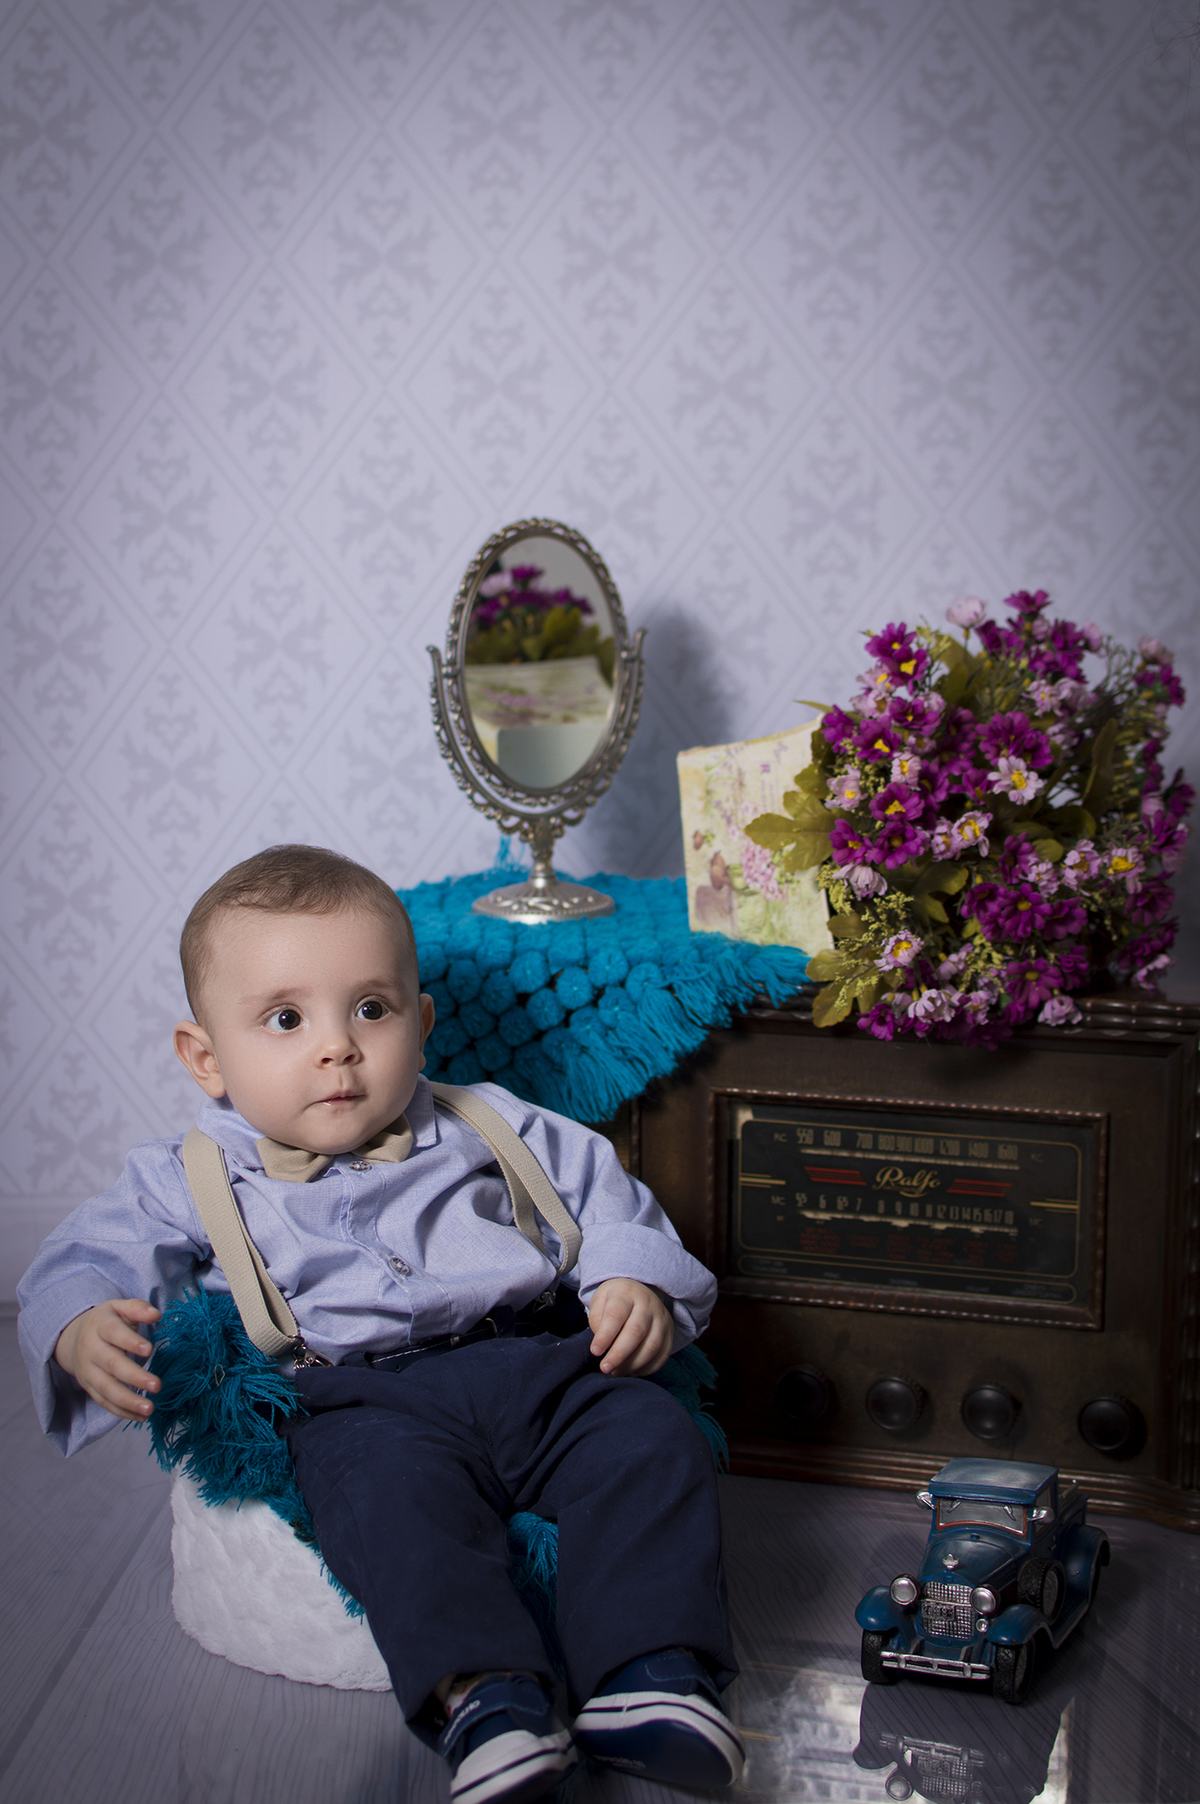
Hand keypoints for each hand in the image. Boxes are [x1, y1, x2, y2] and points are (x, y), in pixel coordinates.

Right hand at [53, 1299, 162, 1421]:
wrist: (72, 1337)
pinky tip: (141, 1417)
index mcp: (100, 1326)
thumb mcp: (119, 1308)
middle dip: (134, 1377)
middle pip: (112, 1365)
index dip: (131, 1342)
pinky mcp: (89, 1388)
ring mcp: (88, 1371)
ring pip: (106, 1389)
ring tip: (150, 1408)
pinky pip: (104, 1402)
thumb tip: (157, 1314)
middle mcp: (91, 1350)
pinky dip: (122, 1412)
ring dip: (128, 1401)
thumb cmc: (107, 1321)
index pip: (114, 1333)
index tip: (150, 1350)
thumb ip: (138, 1308)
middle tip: (157, 1386)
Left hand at [588, 1278, 672, 1376]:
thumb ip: (597, 1320)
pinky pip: (663, 1354)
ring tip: (616, 1371)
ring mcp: (662, 1318)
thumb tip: (603, 1345)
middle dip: (619, 1354)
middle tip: (605, 1368)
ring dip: (633, 1364)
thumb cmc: (614, 1301)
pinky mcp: (670, 1333)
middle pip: (636, 1332)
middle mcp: (647, 1304)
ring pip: (652, 1346)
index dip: (605, 1336)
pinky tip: (632, 1371)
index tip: (595, 1352)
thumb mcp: (599, 1301)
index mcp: (626, 1293)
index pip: (615, 1315)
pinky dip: (647, 1368)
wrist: (638, 1293)